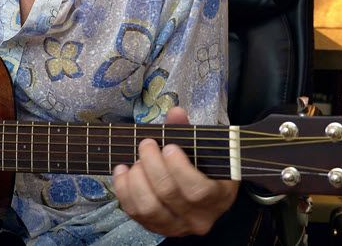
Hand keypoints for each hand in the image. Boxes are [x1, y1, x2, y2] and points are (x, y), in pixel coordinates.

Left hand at [112, 107, 238, 236]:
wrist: (198, 191)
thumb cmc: (202, 166)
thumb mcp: (202, 148)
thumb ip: (187, 130)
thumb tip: (175, 112)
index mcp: (218, 196)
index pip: (198, 190)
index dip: (179, 168)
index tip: (169, 147)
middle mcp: (198, 218)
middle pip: (169, 194)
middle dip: (152, 164)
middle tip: (146, 144)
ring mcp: (175, 226)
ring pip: (149, 207)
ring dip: (136, 179)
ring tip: (135, 160)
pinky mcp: (155, 228)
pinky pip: (134, 212)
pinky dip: (123, 189)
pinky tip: (123, 170)